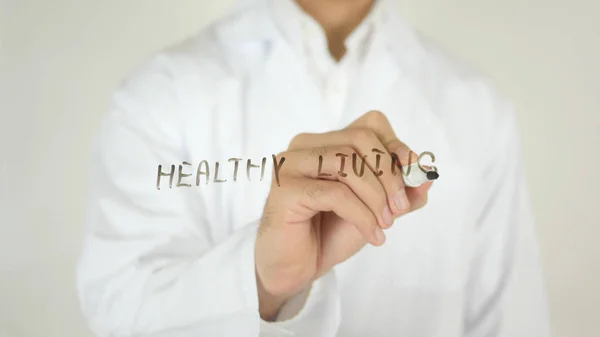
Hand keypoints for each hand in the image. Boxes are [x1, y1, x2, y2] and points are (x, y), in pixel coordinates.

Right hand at [254, 111, 432, 319]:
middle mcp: (305, 145)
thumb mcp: (376, 209)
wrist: (296, 268)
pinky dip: (362, 216)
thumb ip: (402, 192)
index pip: (369, 125)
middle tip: (400, 208)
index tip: (414, 177)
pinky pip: (335, 193)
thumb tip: (428, 175)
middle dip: (389, 174)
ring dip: (376, 197)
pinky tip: (373, 235)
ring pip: (348, 163)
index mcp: (325, 142)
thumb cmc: (330, 233)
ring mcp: (291, 164)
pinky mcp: (285, 188)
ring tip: (385, 224)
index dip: (396, 146)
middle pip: (360, 138)